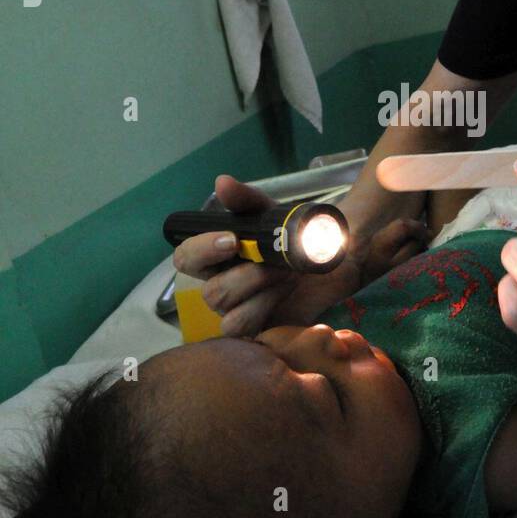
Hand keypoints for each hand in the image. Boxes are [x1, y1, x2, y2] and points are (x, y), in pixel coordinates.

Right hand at [172, 174, 427, 335]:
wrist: (329, 257)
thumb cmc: (290, 235)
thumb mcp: (271, 213)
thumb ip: (246, 199)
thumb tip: (222, 183)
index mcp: (214, 259)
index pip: (186, 259)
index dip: (202, 251)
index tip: (231, 240)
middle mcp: (221, 288)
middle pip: (212, 293)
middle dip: (248, 276)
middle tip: (278, 263)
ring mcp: (238, 313)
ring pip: (231, 318)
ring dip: (262, 296)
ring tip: (288, 277)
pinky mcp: (261, 331)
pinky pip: (252, 335)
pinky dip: (271, 314)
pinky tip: (290, 296)